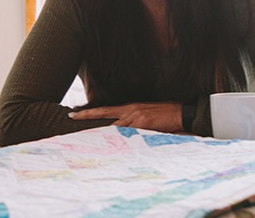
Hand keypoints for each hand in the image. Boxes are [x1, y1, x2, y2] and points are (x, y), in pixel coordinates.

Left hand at [68, 102, 182, 132]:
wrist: (181, 112)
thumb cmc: (164, 115)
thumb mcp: (144, 114)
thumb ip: (131, 121)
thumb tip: (119, 130)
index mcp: (129, 107)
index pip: (103, 110)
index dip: (88, 113)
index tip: (74, 115)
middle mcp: (129, 111)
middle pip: (104, 117)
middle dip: (89, 120)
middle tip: (73, 122)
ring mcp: (136, 117)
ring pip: (114, 127)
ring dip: (103, 135)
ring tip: (89, 141)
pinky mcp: (143, 124)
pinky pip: (128, 134)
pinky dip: (120, 140)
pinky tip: (112, 146)